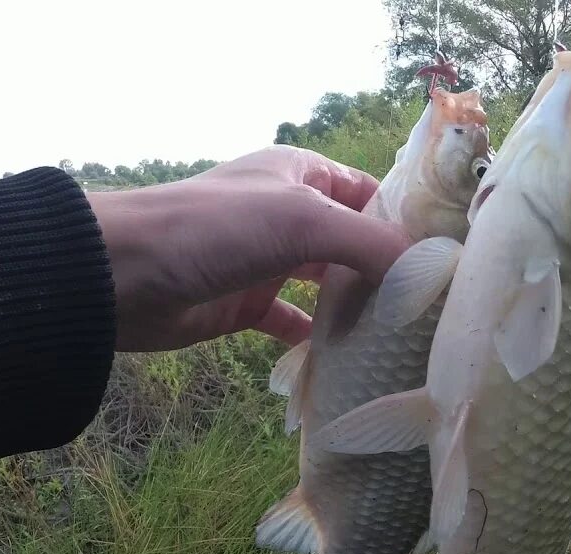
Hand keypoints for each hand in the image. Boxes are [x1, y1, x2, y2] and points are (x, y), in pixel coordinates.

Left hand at [88, 146, 407, 351]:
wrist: (122, 274)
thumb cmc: (214, 229)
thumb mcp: (302, 221)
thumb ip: (368, 244)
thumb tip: (428, 271)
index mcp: (302, 174)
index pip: (373, 194)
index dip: (408, 223)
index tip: (448, 262)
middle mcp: (289, 213)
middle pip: (354, 243)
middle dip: (389, 272)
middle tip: (434, 311)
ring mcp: (268, 261)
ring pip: (328, 286)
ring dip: (358, 309)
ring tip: (403, 339)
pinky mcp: (247, 305)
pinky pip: (295, 323)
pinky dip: (318, 341)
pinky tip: (349, 361)